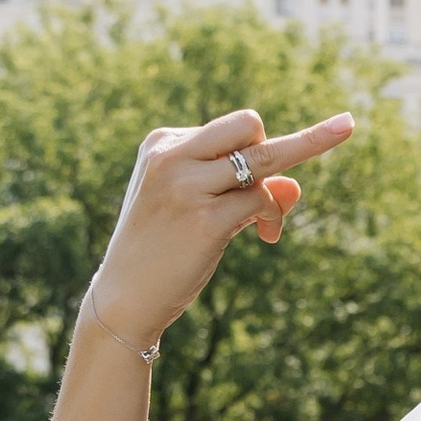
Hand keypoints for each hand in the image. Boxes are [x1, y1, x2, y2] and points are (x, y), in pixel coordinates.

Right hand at [84, 103, 354, 349]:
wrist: (125, 297)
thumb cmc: (164, 249)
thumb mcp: (199, 206)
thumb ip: (244, 187)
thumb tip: (295, 187)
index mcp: (162, 143)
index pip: (230, 128)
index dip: (253, 155)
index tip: (253, 186)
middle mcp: (171, 156)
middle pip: (249, 124)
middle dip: (277, 149)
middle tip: (267, 192)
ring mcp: (187, 186)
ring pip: (265, 159)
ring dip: (278, 194)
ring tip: (269, 226)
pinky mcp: (206, 219)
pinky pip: (263, 199)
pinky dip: (273, 216)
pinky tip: (267, 236)